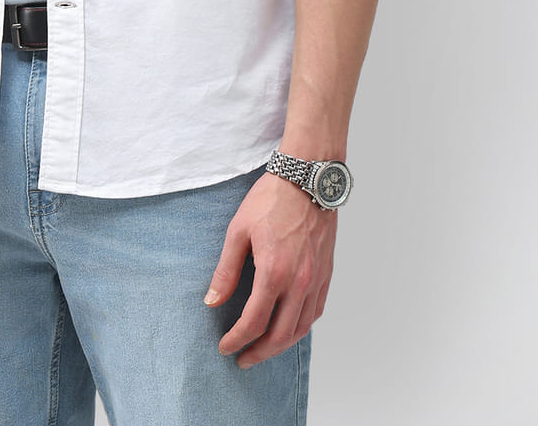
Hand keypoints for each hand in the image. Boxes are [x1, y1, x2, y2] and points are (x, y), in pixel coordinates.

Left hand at [205, 170, 336, 366]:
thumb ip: (226, 271)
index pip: (254, 322)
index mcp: (274, 272)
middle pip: (280, 335)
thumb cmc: (270, 199)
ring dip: (280, 345)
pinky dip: (300, 327)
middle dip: (259, 352)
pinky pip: (315, 312)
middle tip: (242, 359)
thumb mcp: (238, 231)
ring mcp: (316, 280)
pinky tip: (288, 328)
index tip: (225, 347)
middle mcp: (299, 282)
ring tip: (262, 349)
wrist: (307, 178)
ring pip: (301, 328)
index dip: (237, 339)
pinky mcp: (326, 274)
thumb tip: (211, 301)